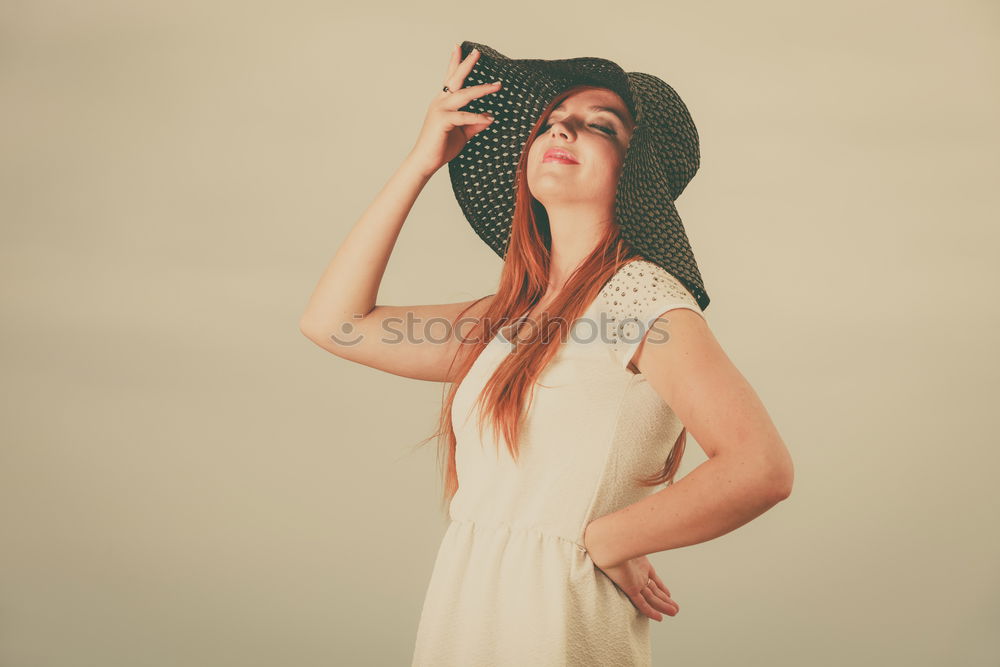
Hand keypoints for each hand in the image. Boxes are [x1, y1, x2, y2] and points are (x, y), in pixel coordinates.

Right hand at [406, 44, 502, 177]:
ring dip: (482, 89)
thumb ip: (474, 124)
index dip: (455, 63)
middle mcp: (440, 102)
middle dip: (466, 64)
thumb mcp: (462, 133)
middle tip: (477, 52)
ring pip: (464, 94)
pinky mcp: (442, 121)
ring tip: (497, 86)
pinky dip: (478, 117)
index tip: (459, 48)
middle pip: (455, 79)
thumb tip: (489, 117)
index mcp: (443, 102)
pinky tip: (489, 119)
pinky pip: (464, 116)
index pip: (450, 79)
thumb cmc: (441, 147)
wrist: (426, 161)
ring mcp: (440, 110)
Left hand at [584, 520, 679, 621]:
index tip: (668, 592)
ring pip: (652, 598)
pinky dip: (650, 611)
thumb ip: (651, 531)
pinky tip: (659, 618)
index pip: (653, 578)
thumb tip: (663, 518)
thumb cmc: (619, 534)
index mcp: (640, 563)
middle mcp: (637, 574)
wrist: (606, 540)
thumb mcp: (641, 534)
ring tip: (674, 613)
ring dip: (663, 606)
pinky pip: (642, 603)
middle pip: (654, 590)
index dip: (661, 586)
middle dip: (664, 599)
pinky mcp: (629, 587)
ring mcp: (634, 581)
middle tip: (675, 608)